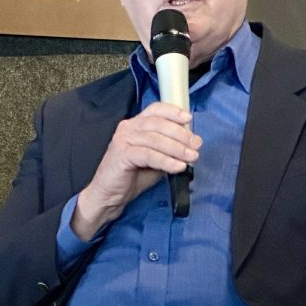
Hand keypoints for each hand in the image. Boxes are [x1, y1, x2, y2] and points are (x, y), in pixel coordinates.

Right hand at [72, 102, 199, 239]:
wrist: (109, 195)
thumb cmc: (131, 177)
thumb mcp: (154, 160)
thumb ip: (168, 150)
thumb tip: (190, 146)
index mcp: (135, 125)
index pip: (155, 110)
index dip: (173, 112)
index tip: (189, 119)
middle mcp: (127, 128)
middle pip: (158, 124)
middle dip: (181, 134)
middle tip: (197, 145)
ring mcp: (122, 140)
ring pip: (155, 139)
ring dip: (177, 148)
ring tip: (192, 157)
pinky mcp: (121, 154)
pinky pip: (149, 155)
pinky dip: (166, 161)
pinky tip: (178, 167)